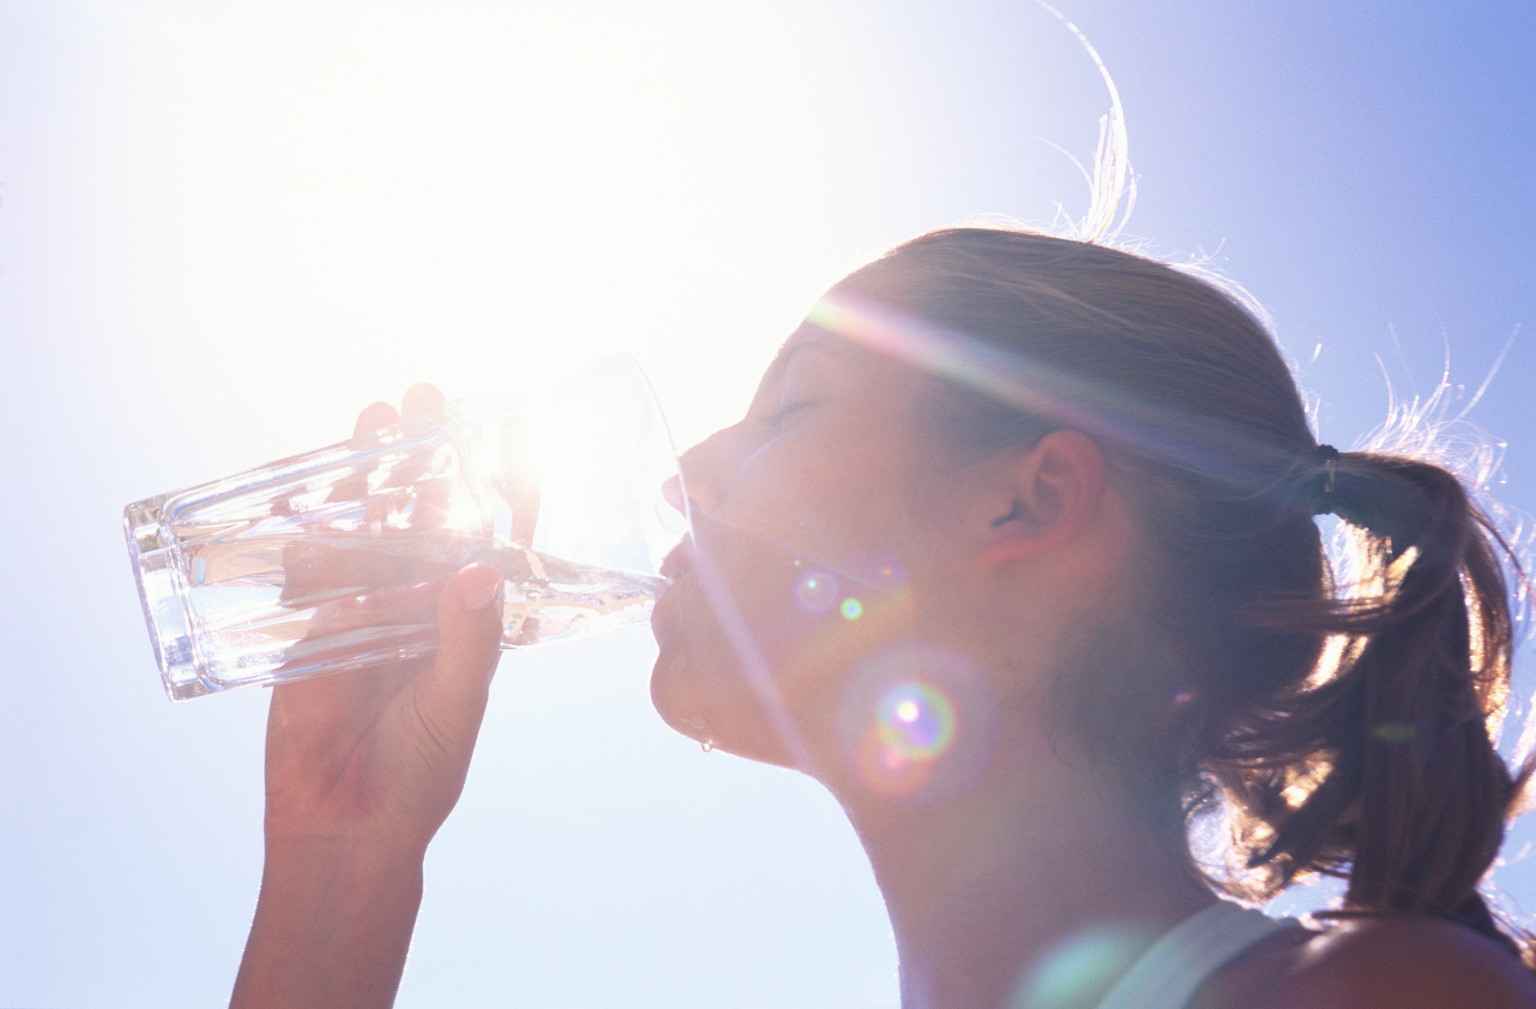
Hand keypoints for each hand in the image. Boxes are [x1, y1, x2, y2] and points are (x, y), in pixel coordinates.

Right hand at [262, 384, 503, 856]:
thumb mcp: (457, 703)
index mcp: (465, 619)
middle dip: (424, 457)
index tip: (504, 434)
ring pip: (366, 527)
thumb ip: (468, 640)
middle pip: (422, 514)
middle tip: (422, 400)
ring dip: (369, 475)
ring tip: (372, 420)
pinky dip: (308, 530)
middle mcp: (417, 604)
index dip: (496, 487)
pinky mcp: (308, 627)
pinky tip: (310, 491)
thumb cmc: (420, 772)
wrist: (345, 826)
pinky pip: (307, 567)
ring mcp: (361, 609)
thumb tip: (482, 571)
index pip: (489, 539)